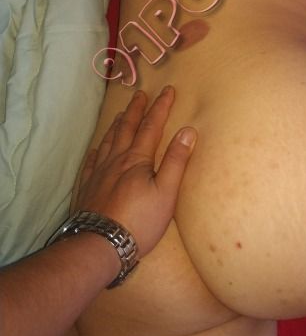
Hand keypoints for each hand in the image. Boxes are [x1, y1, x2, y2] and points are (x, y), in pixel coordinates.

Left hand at [74, 86, 196, 257]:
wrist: (100, 244)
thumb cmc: (139, 221)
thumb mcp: (166, 193)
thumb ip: (176, 161)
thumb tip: (188, 131)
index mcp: (138, 160)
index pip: (152, 127)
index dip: (161, 107)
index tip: (168, 90)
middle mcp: (116, 160)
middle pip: (127, 129)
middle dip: (136, 110)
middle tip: (140, 93)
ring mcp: (99, 174)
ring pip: (109, 142)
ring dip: (118, 125)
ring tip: (122, 114)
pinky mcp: (88, 188)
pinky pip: (92, 162)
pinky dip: (97, 150)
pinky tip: (98, 148)